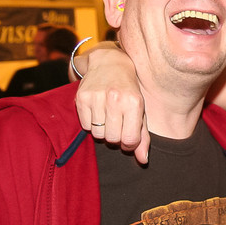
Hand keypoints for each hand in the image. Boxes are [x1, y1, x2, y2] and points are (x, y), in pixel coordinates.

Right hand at [74, 44, 150, 163]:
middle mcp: (115, 99)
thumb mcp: (140, 111)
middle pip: (112, 139)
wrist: (110, 64)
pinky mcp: (82, 97)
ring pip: (97, 134)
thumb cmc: (129, 91)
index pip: (129, 139)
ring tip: (107, 117)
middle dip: (115, 137)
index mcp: (134, 103)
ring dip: (103, 131)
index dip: (128, 144)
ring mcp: (97, 97)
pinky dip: (91, 124)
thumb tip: (143, 160)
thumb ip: (143, 137)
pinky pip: (85, 126)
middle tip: (117, 125)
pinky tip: (97, 111)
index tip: (128, 138)